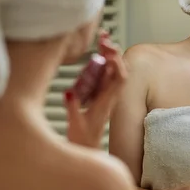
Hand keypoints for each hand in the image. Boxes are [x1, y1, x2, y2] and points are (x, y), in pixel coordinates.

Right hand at [65, 31, 127, 147]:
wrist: (87, 151)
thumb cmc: (83, 141)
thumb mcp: (74, 124)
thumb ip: (72, 108)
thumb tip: (69, 93)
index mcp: (107, 102)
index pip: (120, 78)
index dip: (117, 62)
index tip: (108, 50)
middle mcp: (109, 97)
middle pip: (118, 70)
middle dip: (113, 52)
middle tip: (104, 37)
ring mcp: (105, 95)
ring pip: (112, 72)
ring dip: (109, 55)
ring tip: (102, 40)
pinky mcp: (99, 96)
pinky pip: (104, 77)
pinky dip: (102, 64)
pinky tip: (97, 55)